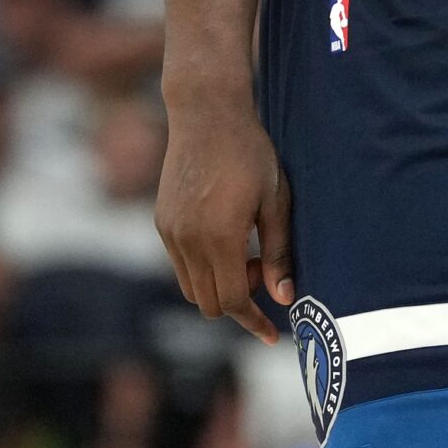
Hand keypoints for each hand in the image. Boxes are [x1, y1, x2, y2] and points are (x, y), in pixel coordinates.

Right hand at [155, 89, 293, 342]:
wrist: (207, 115)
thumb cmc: (251, 153)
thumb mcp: (276, 199)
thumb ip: (278, 251)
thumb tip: (284, 297)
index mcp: (220, 236)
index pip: (233, 301)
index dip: (255, 321)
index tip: (273, 332)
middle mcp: (188, 240)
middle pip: (210, 304)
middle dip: (239, 303)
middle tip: (264, 270)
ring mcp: (170, 232)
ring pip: (192, 288)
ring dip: (220, 286)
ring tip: (246, 252)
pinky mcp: (162, 222)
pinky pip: (181, 265)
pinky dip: (204, 268)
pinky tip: (227, 239)